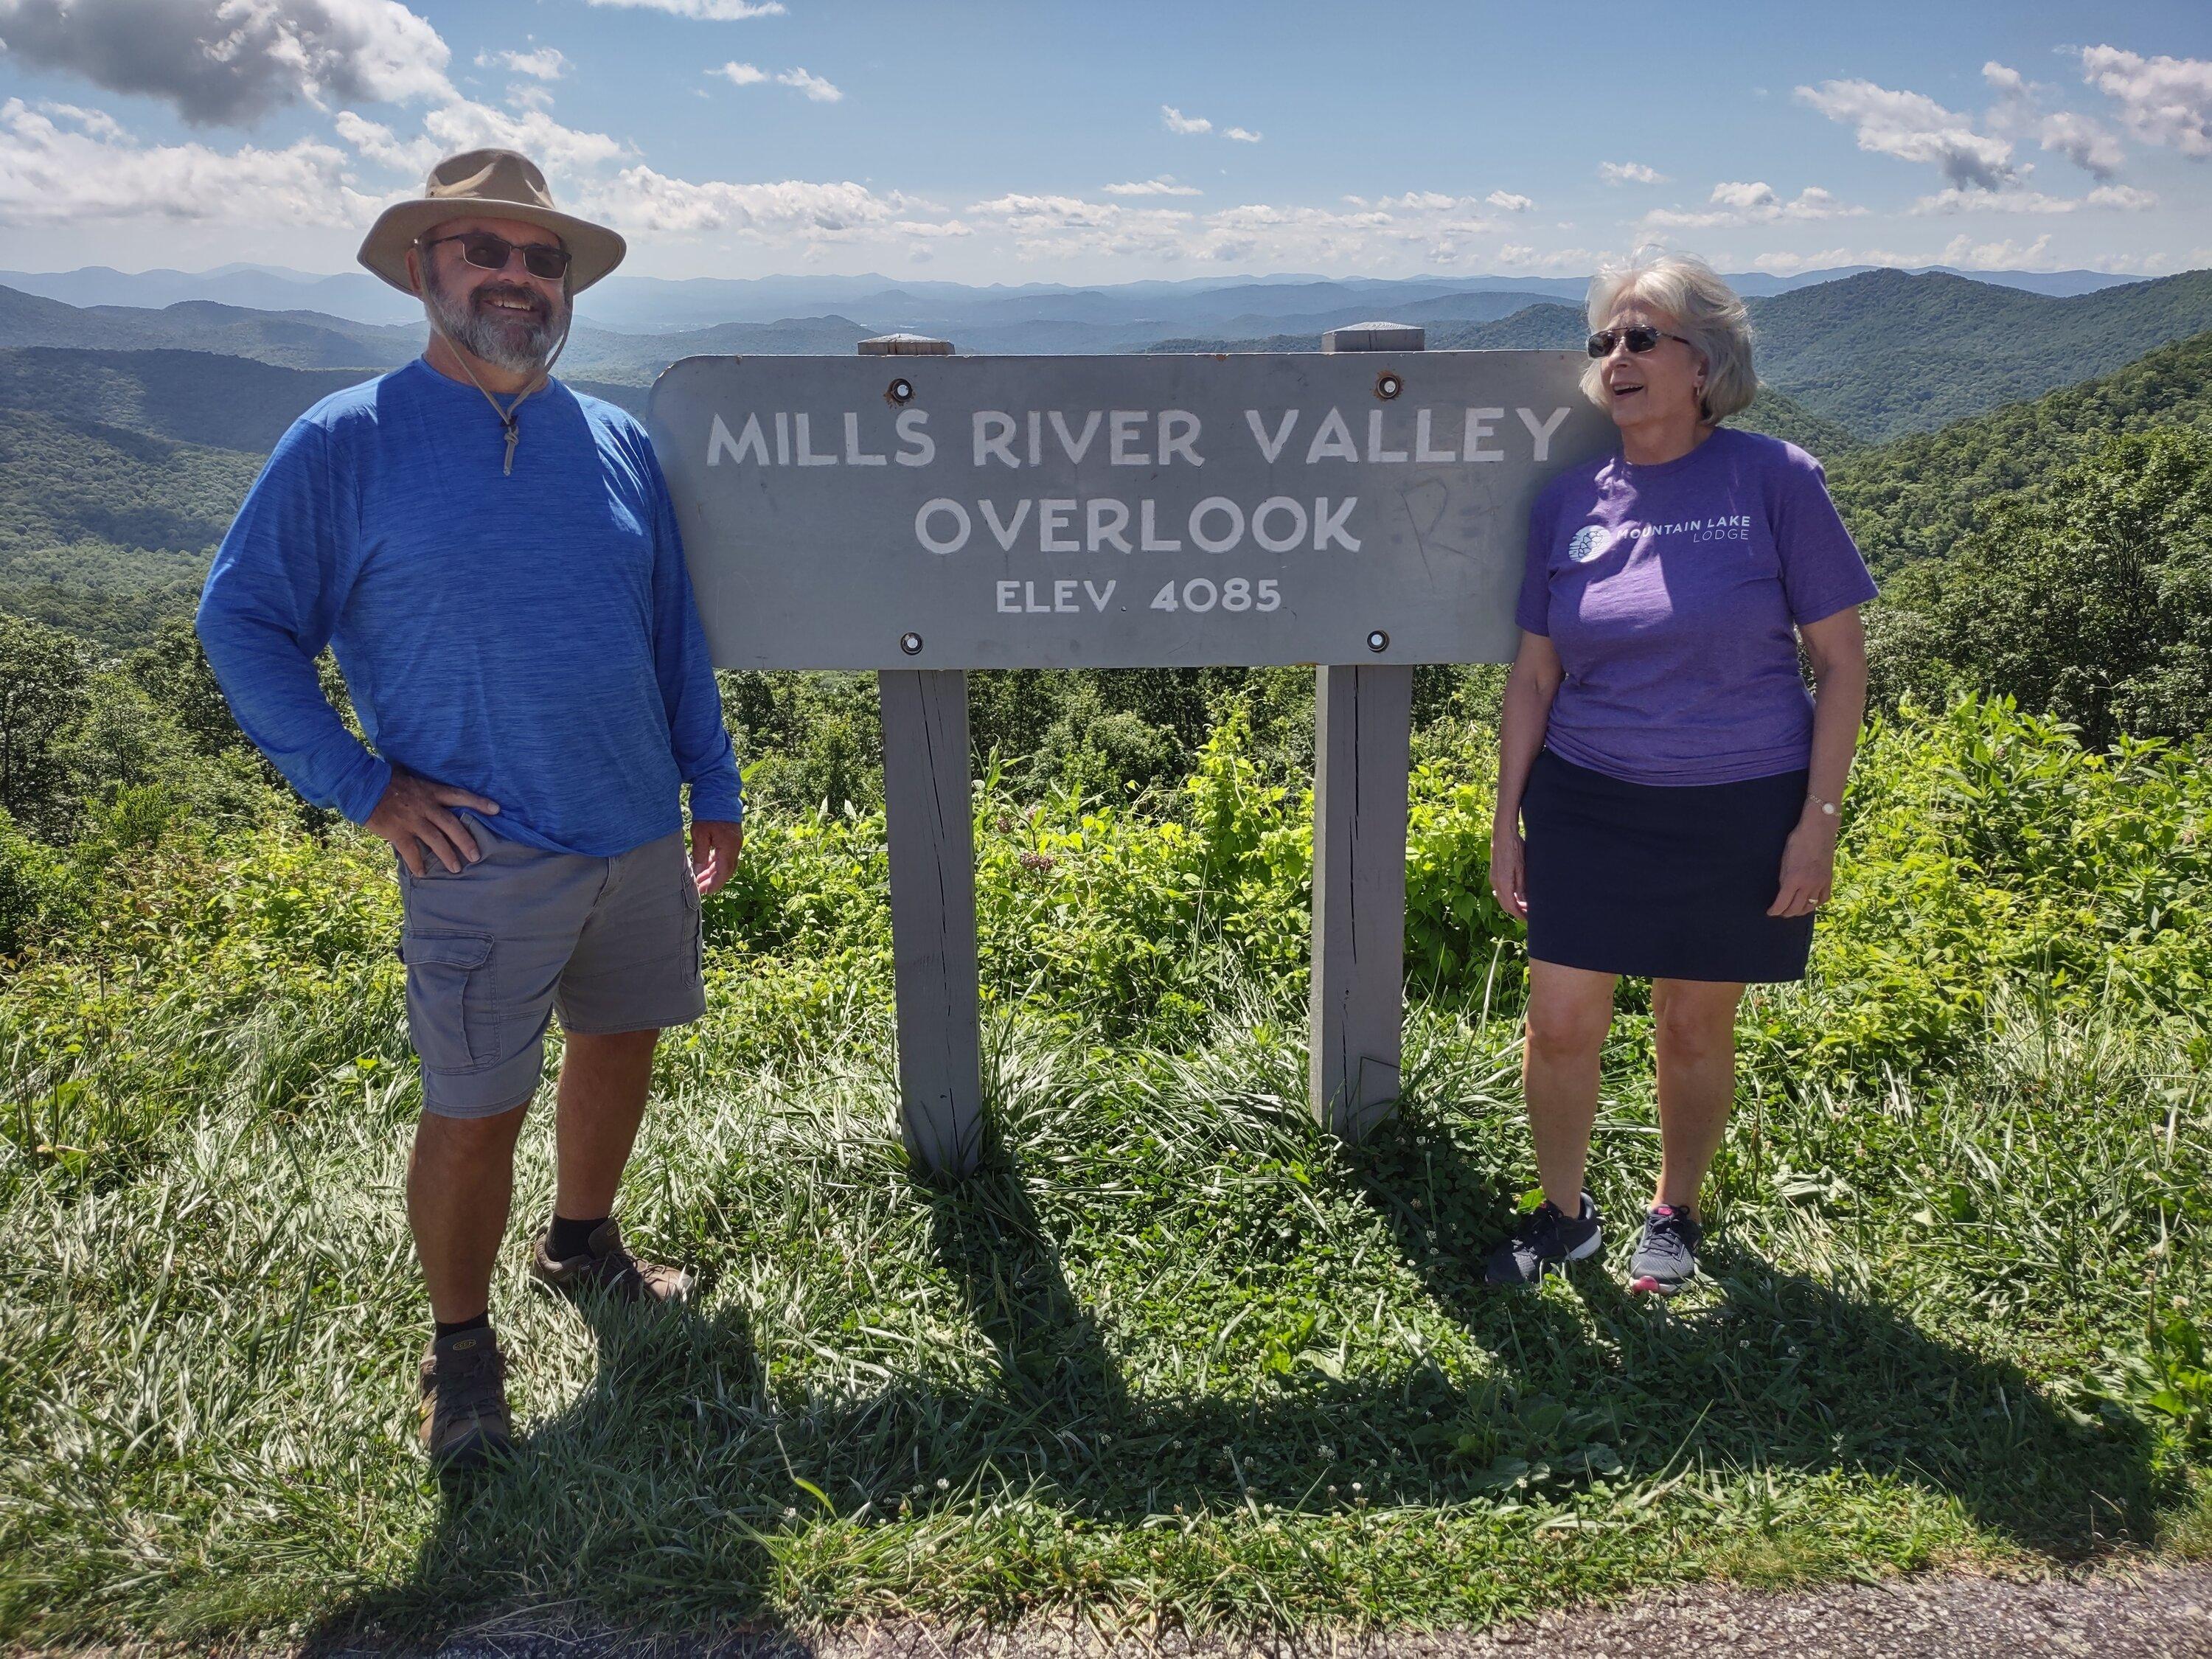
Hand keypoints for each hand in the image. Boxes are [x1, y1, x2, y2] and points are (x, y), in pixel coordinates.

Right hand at [366, 768, 498, 875]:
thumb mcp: (408, 778)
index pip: (459, 795)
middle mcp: (425, 806)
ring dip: (447, 855)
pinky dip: (417, 863)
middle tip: (476, 855)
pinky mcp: (397, 831)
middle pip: (452, 824)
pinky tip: (422, 874)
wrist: (361, 784)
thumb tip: (430, 792)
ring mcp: (412, 820)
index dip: (478, 802)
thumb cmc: (384, 779)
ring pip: (435, 840)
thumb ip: (421, 788)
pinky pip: (411, 851)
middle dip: (466, 840)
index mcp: (429, 791)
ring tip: (456, 869)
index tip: (496, 809)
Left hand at [689, 819, 742, 897]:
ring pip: (726, 863)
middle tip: (701, 888)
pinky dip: (717, 863)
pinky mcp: (732, 838)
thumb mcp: (700, 834)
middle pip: (726, 870)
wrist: (719, 794)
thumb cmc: (708, 813)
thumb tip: (698, 871)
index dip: (714, 884)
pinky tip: (707, 865)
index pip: (723, 873)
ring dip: (714, 872)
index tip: (705, 892)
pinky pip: (726, 855)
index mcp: (728, 848)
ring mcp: (735, 842)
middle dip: (714, 881)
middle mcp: (735, 847)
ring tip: (701, 878)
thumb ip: (700, 854)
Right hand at [1489, 819, 1527, 920]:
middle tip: (1529, 914)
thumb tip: (1525, 902)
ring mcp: (1494, 878)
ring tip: (1525, 905)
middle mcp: (1496, 883)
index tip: (1528, 918)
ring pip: (1502, 898)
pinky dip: (1509, 896)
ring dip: (1513, 904)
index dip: (1520, 914)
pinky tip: (1517, 895)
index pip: (1511, 906)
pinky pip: (1501, 891)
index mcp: (1503, 883)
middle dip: (1517, 911)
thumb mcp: (1522, 869)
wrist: (1503, 834)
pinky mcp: (1495, 874)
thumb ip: (1522, 887)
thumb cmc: (1514, 848)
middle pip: (1505, 904)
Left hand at [1768, 812, 1838, 917]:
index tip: (1770, 912)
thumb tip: (1783, 891)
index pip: (1782, 903)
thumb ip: (1784, 878)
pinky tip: (1811, 903)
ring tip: (1794, 910)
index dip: (1775, 911)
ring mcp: (1820, 883)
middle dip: (1786, 913)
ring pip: (1810, 906)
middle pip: (1796, 908)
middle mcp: (1808, 885)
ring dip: (1800, 911)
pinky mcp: (1828, 880)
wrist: (1818, 830)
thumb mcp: (1785, 860)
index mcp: (1793, 880)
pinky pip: (1823, 898)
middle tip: (1780, 912)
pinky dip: (1816, 904)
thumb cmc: (1798, 841)